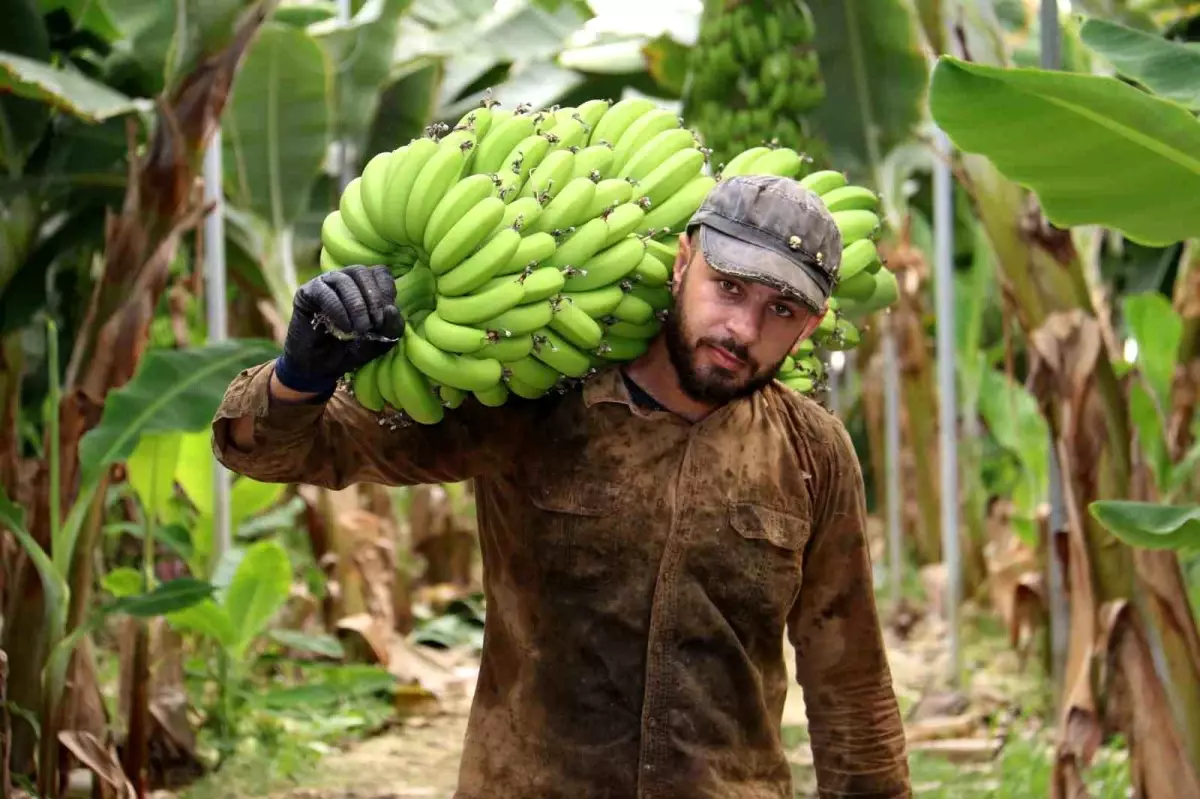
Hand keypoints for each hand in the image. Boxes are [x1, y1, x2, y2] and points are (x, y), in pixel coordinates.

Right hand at [274, 265, 403, 395]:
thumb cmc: (352, 350)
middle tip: (373, 325)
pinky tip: (344, 327)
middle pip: (362, 272)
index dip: (386, 291)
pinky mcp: (306, 293)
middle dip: (373, 299)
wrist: (322, 368)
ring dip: (356, 306)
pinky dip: (338, 309)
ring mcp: (324, 283)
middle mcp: (345, 279)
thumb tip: (391, 308)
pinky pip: (324, 292)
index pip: (380, 272)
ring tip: (359, 329)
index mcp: (365, 284)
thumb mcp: (380, 342)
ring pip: (343, 280)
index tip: (385, 316)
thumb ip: (392, 327)